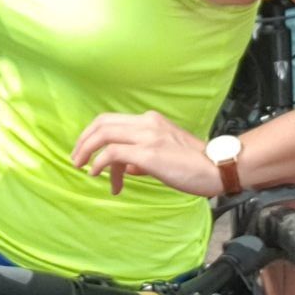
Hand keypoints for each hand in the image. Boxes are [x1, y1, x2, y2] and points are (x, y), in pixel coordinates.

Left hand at [71, 111, 220, 197]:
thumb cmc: (194, 165)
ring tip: (84, 169)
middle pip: (102, 123)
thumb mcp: (165, 154)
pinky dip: (100, 163)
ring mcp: (147, 136)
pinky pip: (113, 154)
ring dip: (87, 151)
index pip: (111, 119)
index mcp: (150, 120)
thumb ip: (142, 158)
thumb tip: (124, 167)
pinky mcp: (149, 153)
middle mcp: (147, 123)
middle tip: (76, 159)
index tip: (85, 151)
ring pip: (104, 135)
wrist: (217, 168)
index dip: (92, 133)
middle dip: (84, 141)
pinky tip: (97, 174)